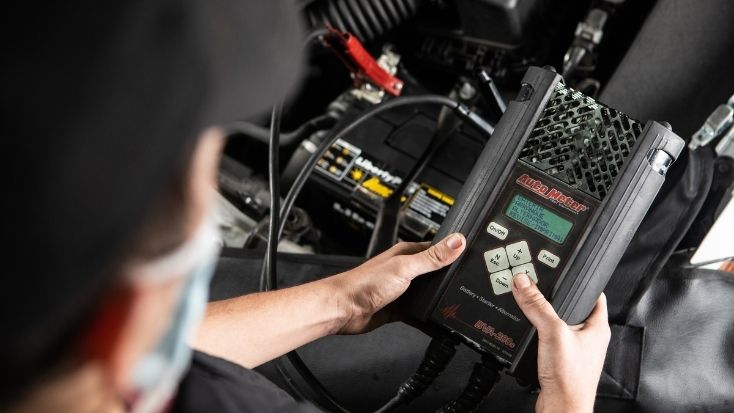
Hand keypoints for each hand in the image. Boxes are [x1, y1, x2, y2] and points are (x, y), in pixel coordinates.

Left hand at [328, 233, 465, 333]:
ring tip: (456, 304)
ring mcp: (402, 290)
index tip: (472, 256)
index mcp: (407, 254)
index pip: (437, 249)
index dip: (454, 252)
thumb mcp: (405, 268)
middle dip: (449, 280)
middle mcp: (405, 270)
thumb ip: (433, 257)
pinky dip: (428, 318)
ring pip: (428, 294)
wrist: (343, 309)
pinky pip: (419, 313)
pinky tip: (437, 323)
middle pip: (435, 274)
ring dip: (438, 300)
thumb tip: (457, 241)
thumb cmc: (364, 284)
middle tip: (468, 285)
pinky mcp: (399, 308)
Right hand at [511, 273, 610, 412]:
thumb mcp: (552, 332)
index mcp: (598, 327)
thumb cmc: (570, 378)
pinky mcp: (562, 361)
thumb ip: (537, 305)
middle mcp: (590, 338)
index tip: (569, 270)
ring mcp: (576, 351)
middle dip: (557, 298)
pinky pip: (550, 340)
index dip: (583, 280)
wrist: (561, 408)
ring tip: (533, 310)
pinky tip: (529, 335)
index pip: (595, 294)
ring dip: (545, 317)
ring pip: (560, 325)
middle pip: (574, 308)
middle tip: (543, 287)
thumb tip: (524, 282)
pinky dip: (538, 335)